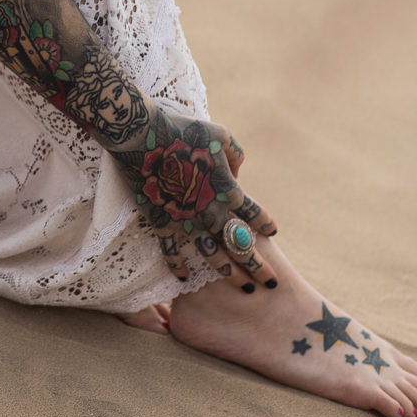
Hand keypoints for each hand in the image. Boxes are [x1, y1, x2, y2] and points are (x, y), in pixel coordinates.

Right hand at [109, 110, 278, 287]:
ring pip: (212, 255)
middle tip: (270, 283)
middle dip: (258, 265)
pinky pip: (171, 250)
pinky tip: (182, 278)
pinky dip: (176, 265)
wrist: (144, 136)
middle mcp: (211, 211)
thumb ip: (235, 153)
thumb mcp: (220, 134)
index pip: (254, 214)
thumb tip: (237, 169)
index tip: (272, 232)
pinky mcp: (161, 221)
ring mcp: (186, 220)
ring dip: (228, 273)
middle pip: (240, 245)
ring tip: (242, 286)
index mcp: (227, 189)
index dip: (265, 224)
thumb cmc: (183, 130)